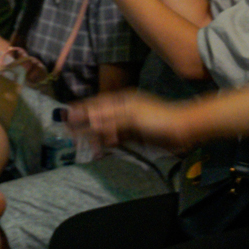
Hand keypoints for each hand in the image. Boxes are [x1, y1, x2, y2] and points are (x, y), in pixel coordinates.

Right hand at [66, 89, 188, 153]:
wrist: (182, 131)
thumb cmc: (159, 119)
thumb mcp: (132, 116)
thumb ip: (110, 119)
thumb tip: (89, 121)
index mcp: (123, 100)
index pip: (96, 104)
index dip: (81, 110)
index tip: (66, 116)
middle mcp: (124, 109)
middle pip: (99, 116)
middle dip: (85, 124)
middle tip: (69, 132)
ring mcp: (129, 122)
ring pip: (106, 128)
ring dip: (95, 135)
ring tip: (83, 143)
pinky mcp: (135, 135)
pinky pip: (116, 138)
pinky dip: (107, 142)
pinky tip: (102, 148)